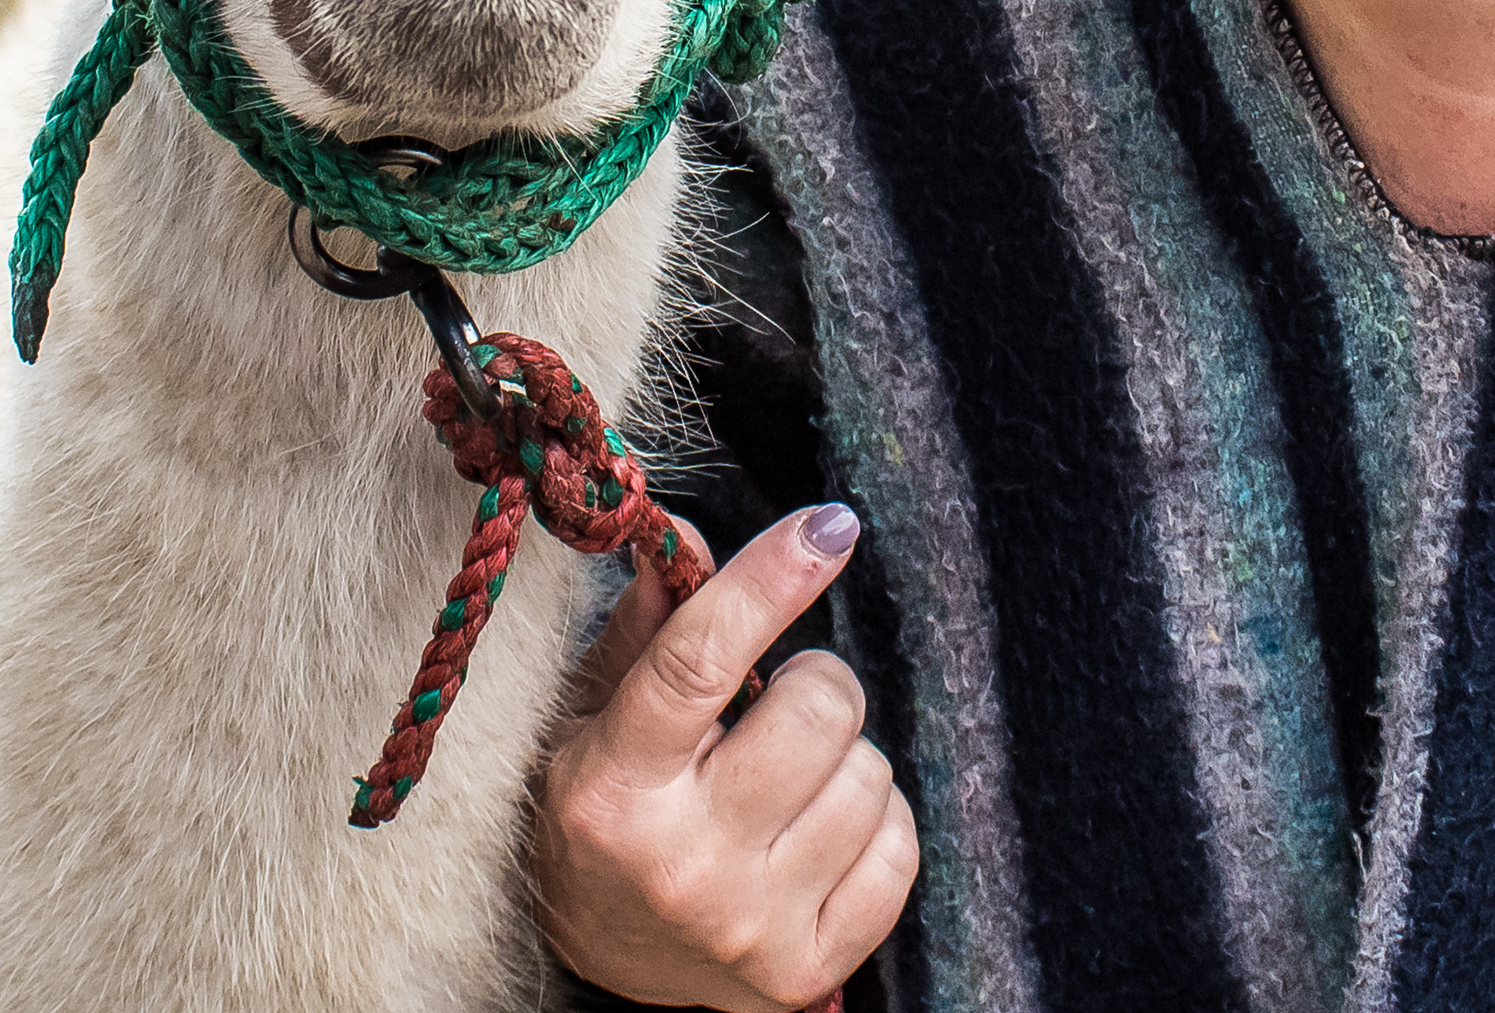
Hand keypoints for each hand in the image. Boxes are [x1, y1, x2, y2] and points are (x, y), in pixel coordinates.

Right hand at [536, 504, 915, 1010]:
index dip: (770, 581)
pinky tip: (818, 831)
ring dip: (842, 757)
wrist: (608, 964)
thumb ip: (647, 629)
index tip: (828, 526)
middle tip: (779, 701)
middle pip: (816, 712)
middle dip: (814, 681)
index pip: (699, 664)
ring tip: (786, 780)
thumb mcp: (595, 721)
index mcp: (611, 790)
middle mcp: (681, 865)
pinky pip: (900, 848)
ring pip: (870, 774)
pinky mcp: (806, 970)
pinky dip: (874, 822)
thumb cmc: (605, 817)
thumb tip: (689, 538)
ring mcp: (750, 925)